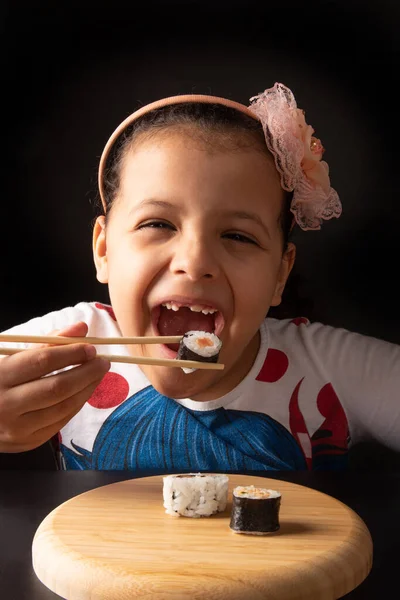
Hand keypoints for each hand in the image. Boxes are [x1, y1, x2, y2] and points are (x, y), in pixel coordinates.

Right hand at [0, 322, 109, 451]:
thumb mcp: (14, 358)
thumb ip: (48, 342)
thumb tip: (81, 328)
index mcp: (0, 376)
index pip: (43, 361)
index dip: (71, 353)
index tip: (91, 348)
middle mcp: (7, 404)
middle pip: (57, 387)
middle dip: (86, 373)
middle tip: (103, 362)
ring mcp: (17, 428)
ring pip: (63, 407)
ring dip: (87, 389)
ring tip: (98, 375)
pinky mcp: (28, 442)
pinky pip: (60, 422)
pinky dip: (77, 404)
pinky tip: (85, 391)